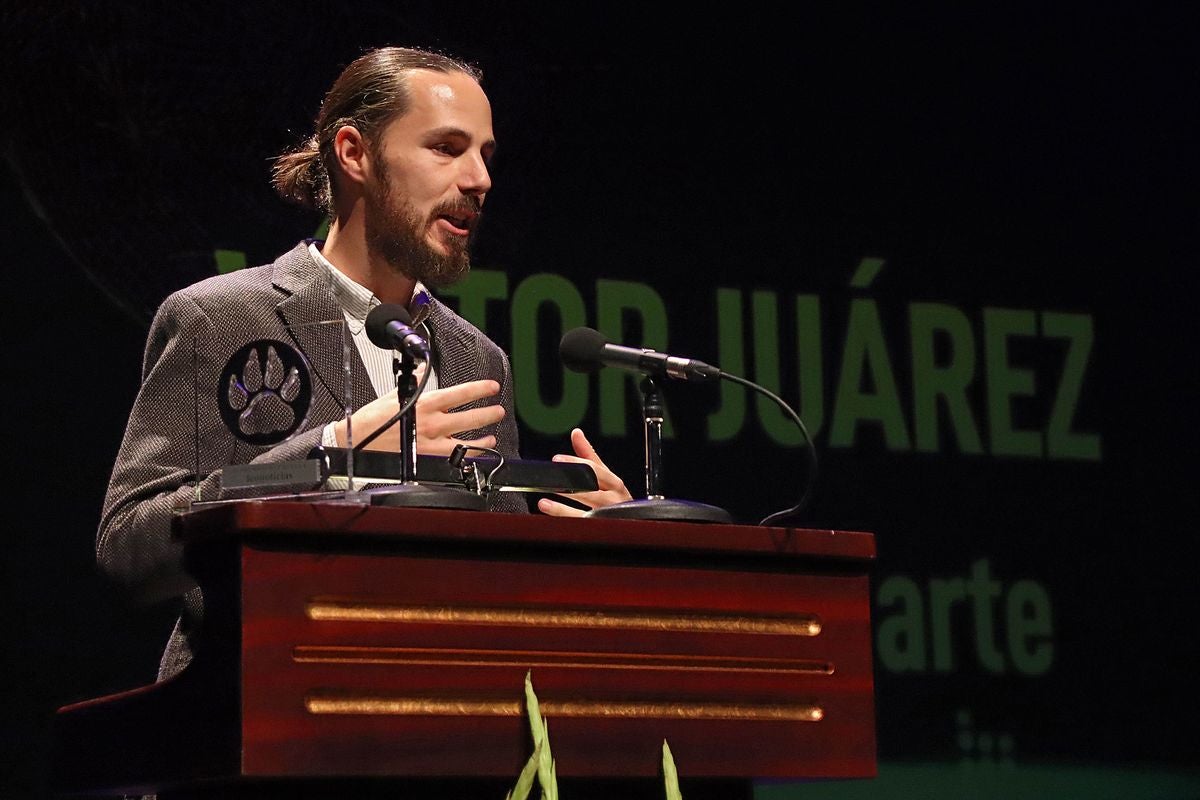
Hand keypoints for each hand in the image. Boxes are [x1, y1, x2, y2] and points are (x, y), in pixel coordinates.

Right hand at [333, 379, 503, 454]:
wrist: (356, 443)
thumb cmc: (372, 420)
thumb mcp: (394, 394)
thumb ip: (414, 382)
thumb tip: (422, 370)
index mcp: (424, 403)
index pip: (459, 393)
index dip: (479, 389)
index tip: (492, 387)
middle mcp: (431, 423)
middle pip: (469, 418)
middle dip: (488, 414)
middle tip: (498, 411)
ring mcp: (430, 444)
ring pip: (465, 443)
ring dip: (482, 440)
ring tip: (491, 438)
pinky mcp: (426, 460)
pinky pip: (452, 460)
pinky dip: (465, 458)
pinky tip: (472, 456)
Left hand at [537, 428, 632, 516]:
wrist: (631, 524)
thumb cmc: (616, 499)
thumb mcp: (605, 476)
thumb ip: (589, 455)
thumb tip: (576, 433)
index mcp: (615, 484)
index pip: (596, 470)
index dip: (576, 463)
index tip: (557, 459)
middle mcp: (614, 500)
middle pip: (593, 490)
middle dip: (571, 484)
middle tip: (551, 478)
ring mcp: (608, 516)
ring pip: (587, 511)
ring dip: (563, 507)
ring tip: (544, 502)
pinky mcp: (600, 528)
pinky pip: (581, 523)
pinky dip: (564, 517)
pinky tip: (549, 510)